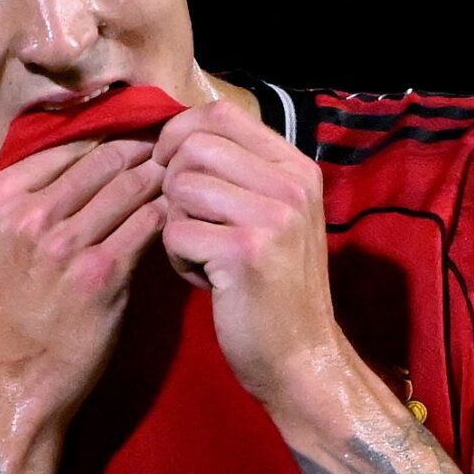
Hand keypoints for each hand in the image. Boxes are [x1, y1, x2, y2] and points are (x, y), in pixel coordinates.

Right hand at [0, 137, 167, 422]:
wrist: (14, 380)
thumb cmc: (4, 315)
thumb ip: (19, 204)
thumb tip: (63, 165)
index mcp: (1, 201)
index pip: (66, 147)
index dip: (107, 137)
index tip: (134, 136)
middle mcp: (31, 217)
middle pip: (103, 160)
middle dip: (142, 148)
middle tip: (174, 145)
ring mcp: (66, 245)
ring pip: (130, 186)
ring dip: (162, 175)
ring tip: (185, 171)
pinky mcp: (102, 275)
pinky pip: (147, 225)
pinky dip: (168, 212)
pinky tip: (183, 211)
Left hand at [152, 97, 346, 405]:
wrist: (301, 359)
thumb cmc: (274, 288)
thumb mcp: (273, 217)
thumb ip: (239, 172)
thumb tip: (175, 134)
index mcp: (296, 168)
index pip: (220, 114)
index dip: (180, 134)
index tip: (171, 170)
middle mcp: (290, 184)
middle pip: (192, 146)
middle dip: (172, 184)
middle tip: (190, 223)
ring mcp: (272, 216)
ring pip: (179, 186)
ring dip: (174, 223)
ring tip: (203, 254)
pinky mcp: (245, 252)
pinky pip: (174, 231)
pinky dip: (178, 259)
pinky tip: (207, 280)